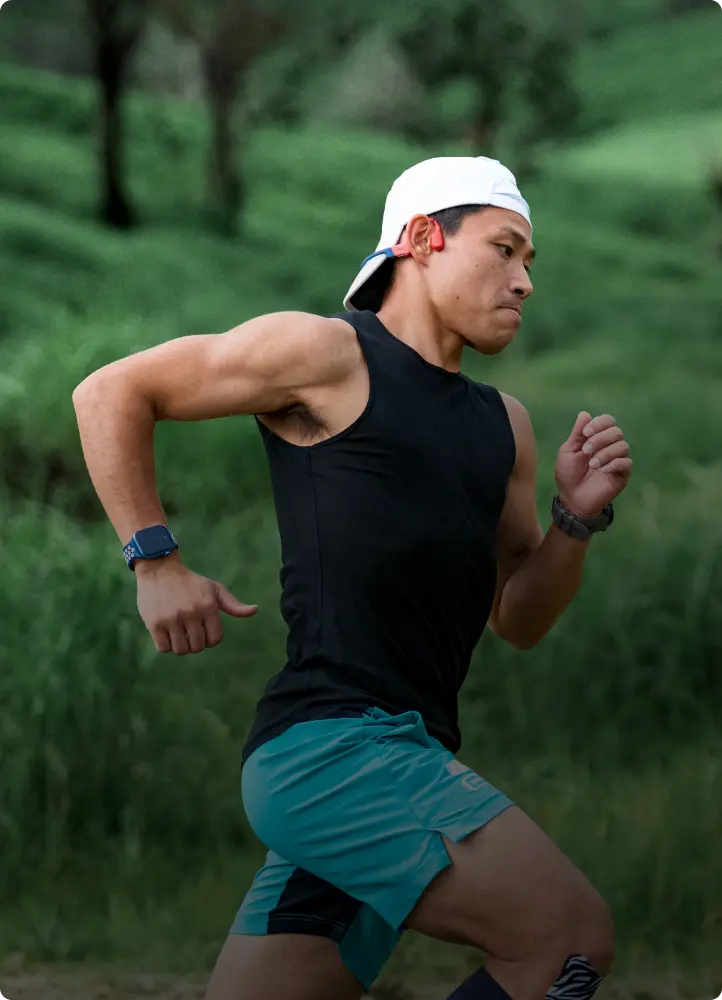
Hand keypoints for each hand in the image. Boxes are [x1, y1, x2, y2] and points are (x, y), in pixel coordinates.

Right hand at [136, 554, 257, 654]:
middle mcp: (191, 613)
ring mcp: (172, 619)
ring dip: (181, 646)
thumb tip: (254, 610)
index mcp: (208, 606)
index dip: (210, 639)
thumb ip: (233, 604)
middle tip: (190, 633)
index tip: (204, 631)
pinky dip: (166, 646)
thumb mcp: (214, 589)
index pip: (215, 639)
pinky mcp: (154, 623)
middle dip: (196, 643)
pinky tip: (167, 634)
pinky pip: (163, 648)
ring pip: (181, 650)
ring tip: (178, 634)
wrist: (159, 570)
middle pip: (198, 647)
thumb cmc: (190, 582)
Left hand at [554, 411, 631, 518]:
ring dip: (605, 453)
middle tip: (586, 451)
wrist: (571, 499)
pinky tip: (601, 470)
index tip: (585, 433)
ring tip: (592, 464)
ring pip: (622, 446)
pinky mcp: (622, 475)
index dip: (599, 423)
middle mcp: (610, 447)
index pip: (608, 421)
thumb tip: (585, 413)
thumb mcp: (568, 451)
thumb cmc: (568, 474)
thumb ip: (577, 434)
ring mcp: (617, 461)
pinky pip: (626, 463)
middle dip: (600, 438)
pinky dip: (614, 464)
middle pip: (616, 432)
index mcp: (597, 438)